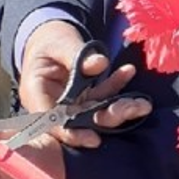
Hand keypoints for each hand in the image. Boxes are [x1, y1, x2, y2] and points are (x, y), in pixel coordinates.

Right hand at [20, 21, 144, 148]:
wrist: (51, 38)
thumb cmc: (48, 42)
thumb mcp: (58, 43)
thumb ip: (75, 54)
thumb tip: (100, 64)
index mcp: (36, 94)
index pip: (50, 121)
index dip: (71, 133)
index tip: (94, 139)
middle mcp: (54, 105)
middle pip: (80, 120)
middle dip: (108, 117)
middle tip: (135, 109)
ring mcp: (73, 104)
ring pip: (96, 112)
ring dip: (121, 107)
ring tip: (142, 103)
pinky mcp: (88, 98)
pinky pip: (104, 96)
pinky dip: (117, 85)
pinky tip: (128, 71)